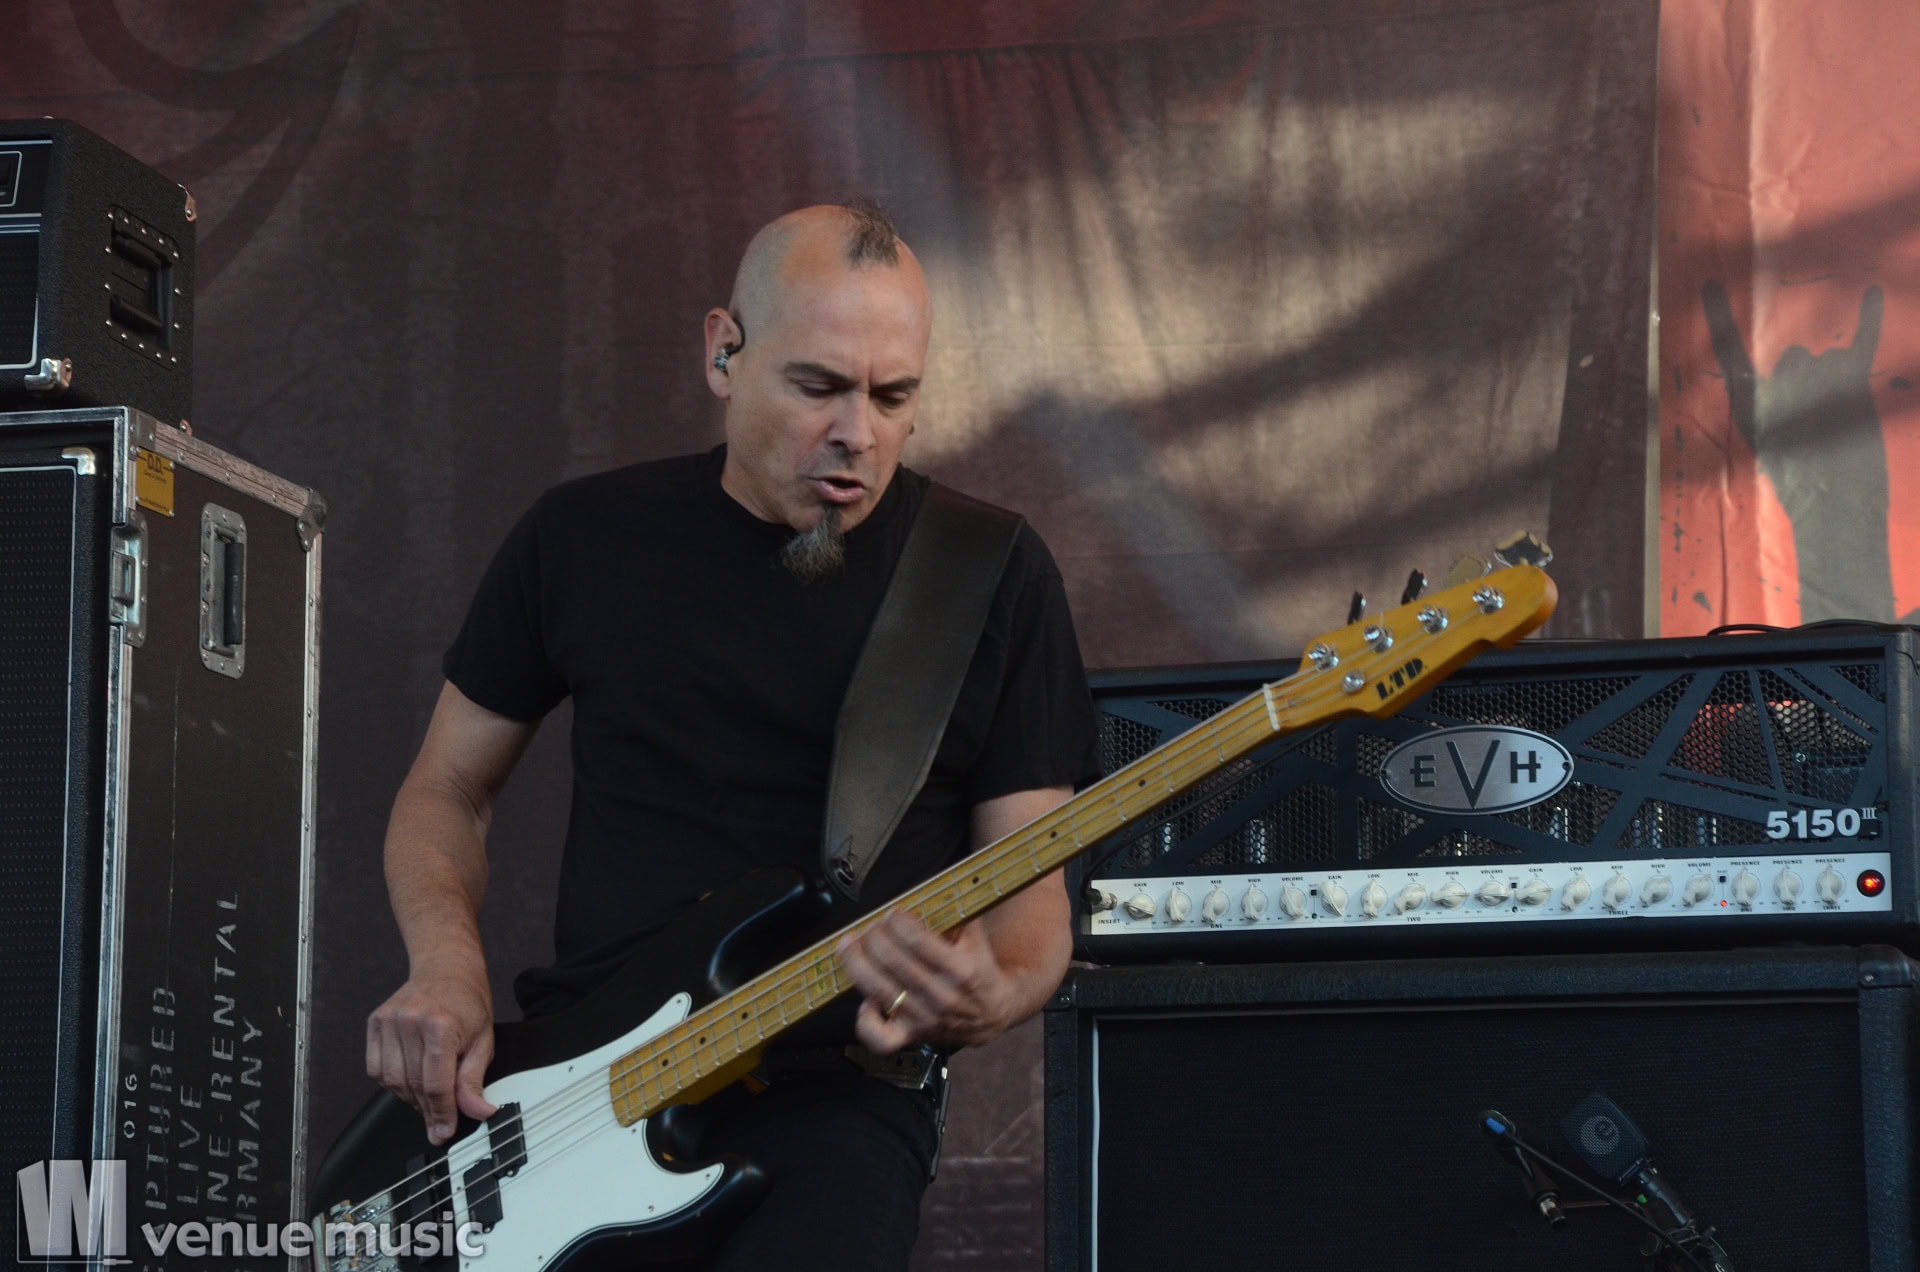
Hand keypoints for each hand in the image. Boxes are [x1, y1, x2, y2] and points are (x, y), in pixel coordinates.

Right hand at [366, 960, 497, 1144]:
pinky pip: (376, 1069)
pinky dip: (392, 1083)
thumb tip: (479, 1112)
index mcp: (441, 1025)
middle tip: (439, 1123)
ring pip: (393, 1082)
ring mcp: (389, 1021)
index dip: (442, 1114)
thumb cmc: (467, 1003)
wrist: (446, 969)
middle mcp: (411, 1022)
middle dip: (428, 1111)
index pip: (437, 1085)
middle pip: (414, 1086)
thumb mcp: (483, 1041)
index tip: (444, 1132)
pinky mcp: (375, 1023)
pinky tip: (409, 1080)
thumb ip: (474, 1080)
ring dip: (410, 1099)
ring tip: (428, 1099)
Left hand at [836, 912, 1018, 1052]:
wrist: (991, 1012)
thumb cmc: (978, 968)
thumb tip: (924, 890)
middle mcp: (942, 996)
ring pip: (878, 990)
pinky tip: (865, 998)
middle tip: (871, 926)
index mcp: (962, 970)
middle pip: (892, 961)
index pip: (916, 940)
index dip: (896, 921)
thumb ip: (953, 912)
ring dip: (856, 961)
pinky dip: (865, 1019)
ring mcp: (925, 1019)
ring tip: (849, 945)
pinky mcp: (911, 1035)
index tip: (892, 913)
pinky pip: (879, 1037)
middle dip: (873, 936)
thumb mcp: (974, 936)